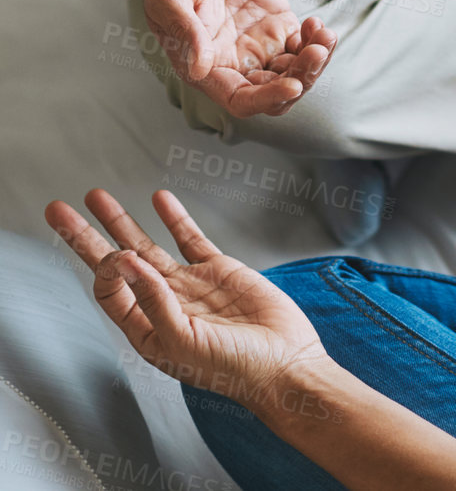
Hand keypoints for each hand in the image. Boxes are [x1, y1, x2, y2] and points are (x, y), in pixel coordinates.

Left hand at [46, 188, 332, 415]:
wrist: (284, 361)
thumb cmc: (235, 369)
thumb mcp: (183, 342)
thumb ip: (153, 301)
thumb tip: (126, 262)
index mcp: (148, 331)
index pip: (111, 292)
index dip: (106, 270)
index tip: (114, 255)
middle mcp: (162, 305)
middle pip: (116, 264)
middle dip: (88, 236)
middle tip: (61, 212)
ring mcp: (189, 285)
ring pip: (148, 246)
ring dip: (122, 221)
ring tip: (99, 197)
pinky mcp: (218, 270)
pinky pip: (189, 238)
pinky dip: (174, 217)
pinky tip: (161, 200)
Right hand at [143, 0, 336, 116]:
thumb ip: (186, 31)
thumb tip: (200, 69)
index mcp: (207, 69)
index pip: (241, 100)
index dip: (267, 99)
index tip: (293, 86)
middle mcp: (236, 63)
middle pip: (277, 90)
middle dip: (302, 78)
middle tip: (317, 51)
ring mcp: (259, 43)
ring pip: (296, 70)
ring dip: (316, 61)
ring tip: (326, 36)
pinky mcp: (276, 21)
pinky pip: (303, 42)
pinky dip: (316, 39)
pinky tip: (318, 24)